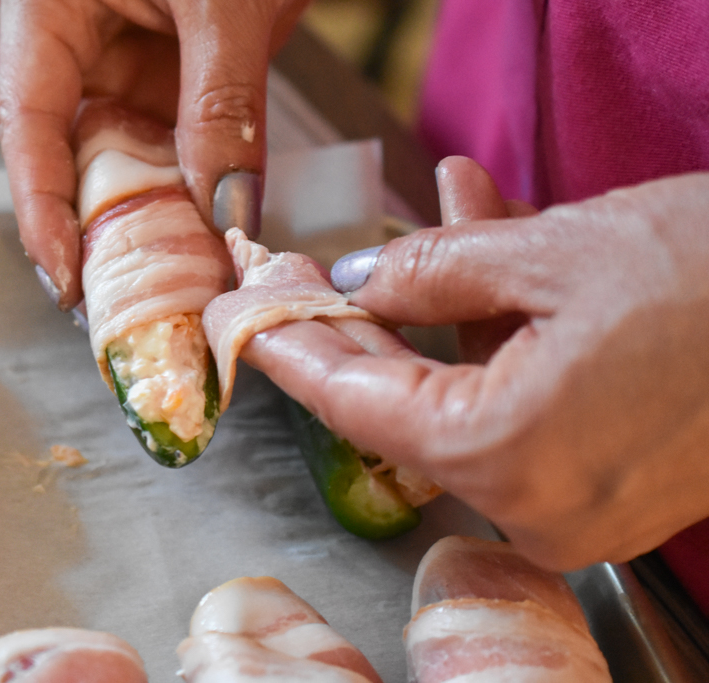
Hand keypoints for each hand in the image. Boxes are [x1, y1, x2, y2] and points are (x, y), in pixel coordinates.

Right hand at [0, 0, 307, 308]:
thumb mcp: (225, 3)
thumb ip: (221, 107)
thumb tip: (227, 215)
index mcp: (50, 10)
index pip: (28, 123)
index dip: (40, 209)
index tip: (66, 280)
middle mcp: (83, 39)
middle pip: (77, 151)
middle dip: (106, 226)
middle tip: (136, 301)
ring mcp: (133, 53)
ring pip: (134, 152)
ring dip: (161, 213)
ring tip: (185, 279)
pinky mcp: (180, 65)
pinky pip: (182, 137)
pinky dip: (200, 183)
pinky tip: (219, 228)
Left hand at [241, 156, 708, 570]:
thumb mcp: (548, 253)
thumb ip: (430, 272)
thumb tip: (357, 283)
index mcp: (502, 452)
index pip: (351, 401)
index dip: (289, 347)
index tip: (247, 310)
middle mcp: (530, 501)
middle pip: (397, 403)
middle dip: (354, 324)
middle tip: (303, 267)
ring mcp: (570, 502)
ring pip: (457, 394)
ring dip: (435, 310)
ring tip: (416, 222)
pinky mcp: (603, 482)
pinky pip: (515, 405)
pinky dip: (493, 337)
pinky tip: (482, 251)